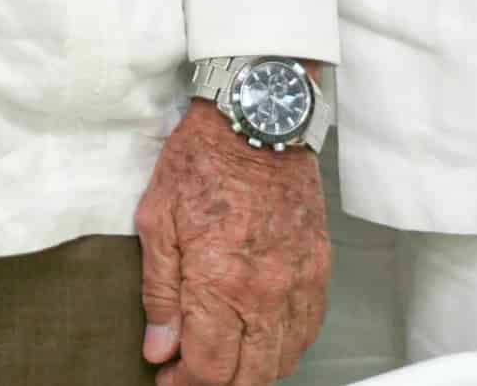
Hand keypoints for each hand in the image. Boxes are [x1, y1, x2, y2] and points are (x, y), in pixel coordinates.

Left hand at [135, 100, 328, 385]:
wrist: (259, 118)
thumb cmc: (204, 158)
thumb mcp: (157, 219)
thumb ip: (159, 291)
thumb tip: (159, 347)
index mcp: (220, 283)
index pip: (209, 370)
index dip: (184, 384)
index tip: (167, 377)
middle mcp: (265, 292)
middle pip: (248, 378)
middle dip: (216, 384)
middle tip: (191, 371)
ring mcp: (298, 282)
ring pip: (282, 361)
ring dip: (251, 372)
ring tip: (224, 358)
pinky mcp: (318, 268)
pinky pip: (308, 331)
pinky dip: (285, 348)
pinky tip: (263, 340)